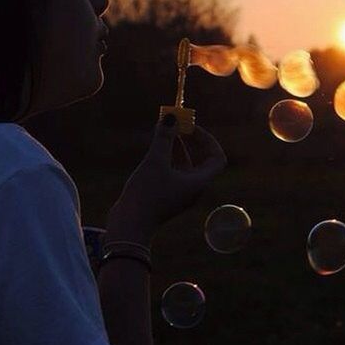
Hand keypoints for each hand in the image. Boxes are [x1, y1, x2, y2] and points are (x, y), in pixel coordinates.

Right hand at [105, 118, 226, 245]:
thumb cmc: (146, 195)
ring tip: (167, 131)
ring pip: (186, 165)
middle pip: (202, 160)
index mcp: (199, 183)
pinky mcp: (167, 196)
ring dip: (179, 147)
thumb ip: (164, 138)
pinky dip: (169, 158)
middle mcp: (194, 189)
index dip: (207, 140)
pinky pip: (174, 172)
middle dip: (193, 141)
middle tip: (180, 125)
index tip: (192, 128)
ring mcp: (180, 194)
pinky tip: (157, 147)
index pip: (216, 157)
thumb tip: (171, 117)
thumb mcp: (155, 162)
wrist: (128, 227)